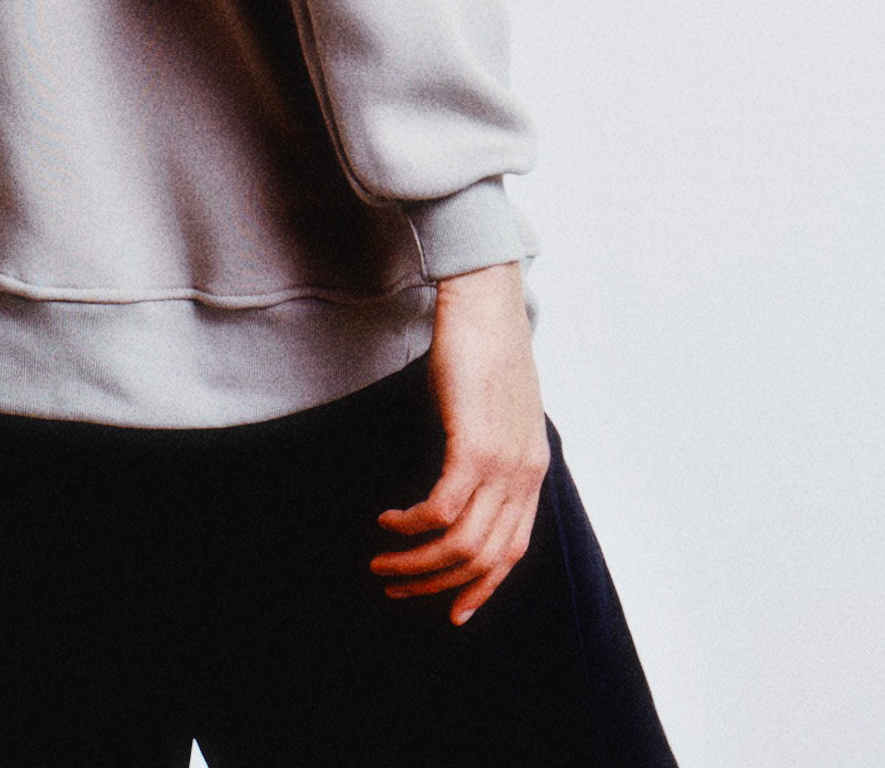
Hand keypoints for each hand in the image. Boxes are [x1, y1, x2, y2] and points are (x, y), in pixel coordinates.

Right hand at [369, 260, 548, 624]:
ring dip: (416, 563)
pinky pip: (442, 509)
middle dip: (436, 584)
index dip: (481, 588)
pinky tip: (388, 520)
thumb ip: (488, 448)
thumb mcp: (496, 411)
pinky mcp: (474, 445)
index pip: (512, 552)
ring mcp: (502, 463)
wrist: (486, 300)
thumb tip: (463, 478)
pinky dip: (411, 525)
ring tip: (382, 562)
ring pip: (461, 543)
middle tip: (396, 588)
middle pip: (484, 558)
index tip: (451, 612)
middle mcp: (524, 476)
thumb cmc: (484, 347)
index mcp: (531, 471)